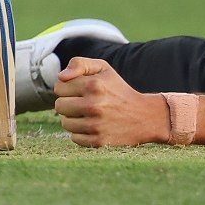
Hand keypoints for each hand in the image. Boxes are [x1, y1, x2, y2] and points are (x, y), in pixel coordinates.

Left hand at [53, 57, 169, 146]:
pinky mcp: (98, 141)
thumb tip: (61, 77)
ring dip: (75, 119)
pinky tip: (95, 126)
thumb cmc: (119, 90)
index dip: (69, 87)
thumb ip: (80, 64)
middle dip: (69, 103)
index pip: (59, 87)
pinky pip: (74, 138)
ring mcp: (95, 125)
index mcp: (93, 84)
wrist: (145, 116)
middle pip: (59, 106)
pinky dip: (82, 133)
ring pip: (65, 123)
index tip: (81, 90)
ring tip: (91, 115)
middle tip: (85, 103)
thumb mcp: (104, 69)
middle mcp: (93, 105)